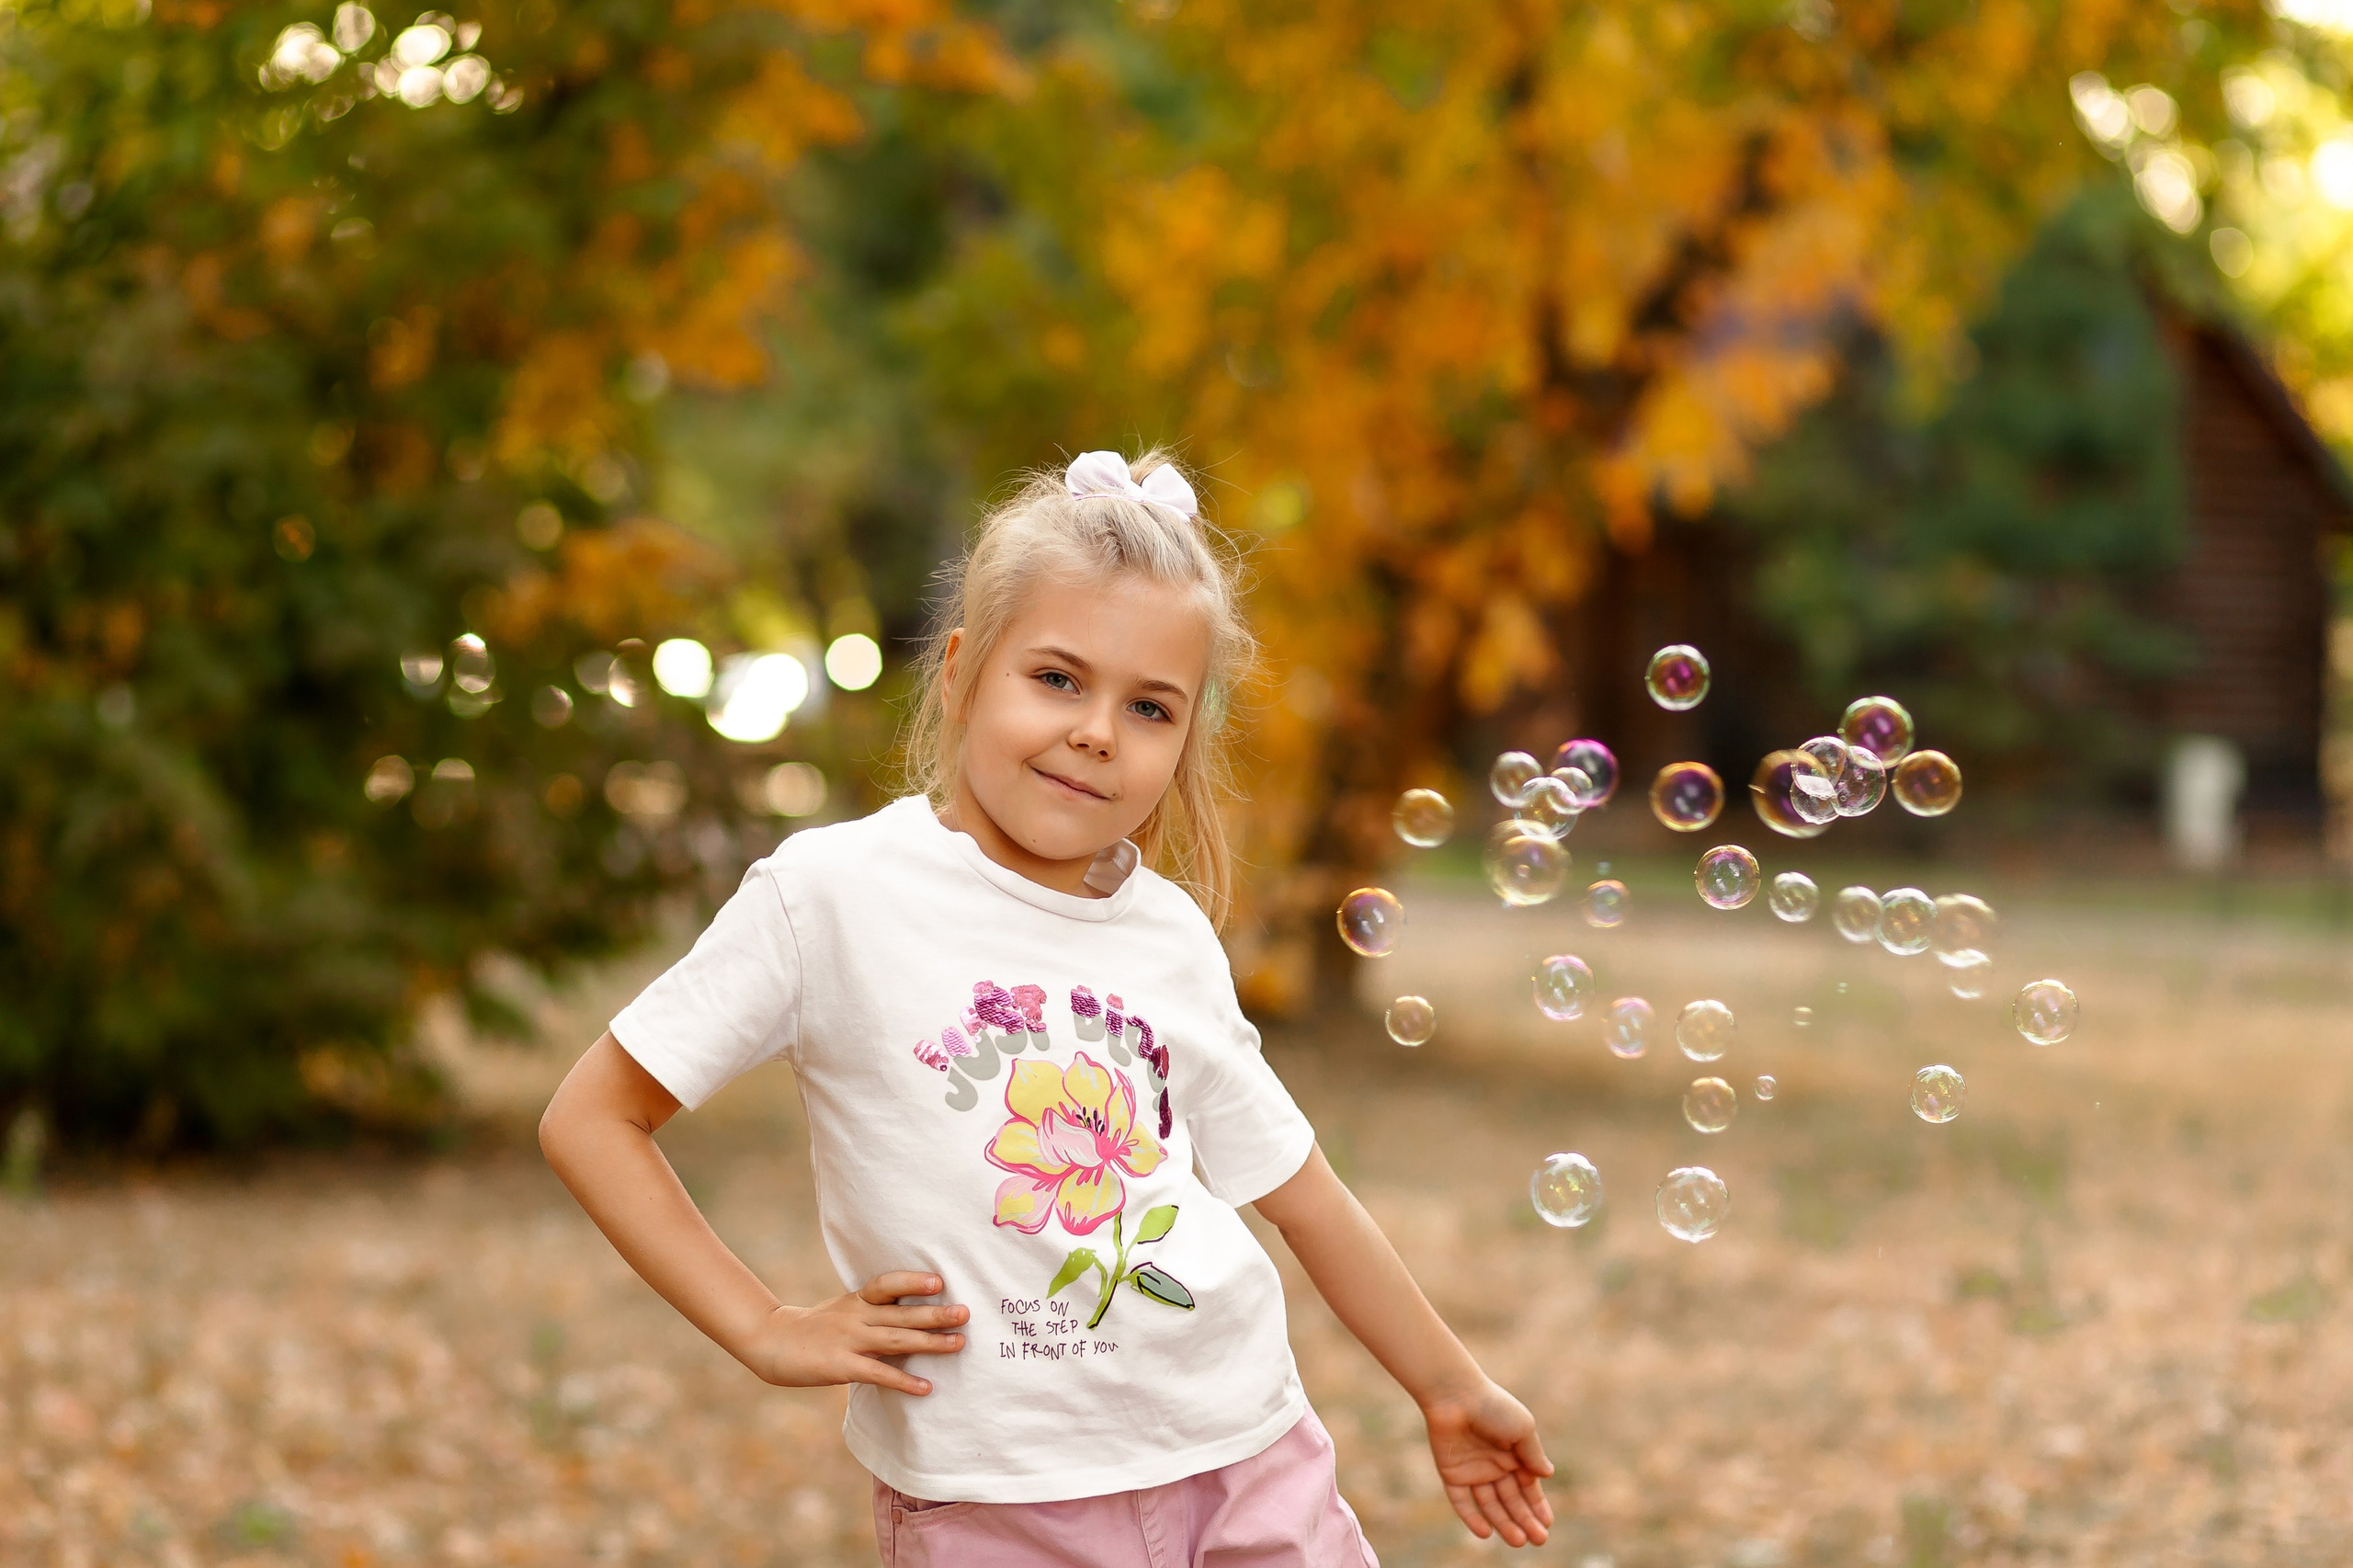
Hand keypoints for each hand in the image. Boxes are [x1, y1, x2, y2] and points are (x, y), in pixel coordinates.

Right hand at [734, 1271, 968, 1395]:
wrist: (771, 1341)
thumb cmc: (813, 1327)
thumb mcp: (843, 1308)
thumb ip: (872, 1309)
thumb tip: (910, 1312)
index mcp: (857, 1299)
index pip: (887, 1284)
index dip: (912, 1282)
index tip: (938, 1281)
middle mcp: (856, 1316)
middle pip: (902, 1314)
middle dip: (936, 1314)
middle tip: (966, 1313)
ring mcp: (849, 1340)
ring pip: (896, 1340)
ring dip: (930, 1343)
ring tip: (959, 1344)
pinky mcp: (841, 1366)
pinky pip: (878, 1374)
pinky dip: (903, 1381)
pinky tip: (925, 1387)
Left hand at [1423, 1379, 1555, 1546]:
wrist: (1455, 1395)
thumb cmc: (1493, 1407)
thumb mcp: (1522, 1429)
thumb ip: (1533, 1454)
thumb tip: (1548, 1475)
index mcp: (1514, 1454)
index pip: (1528, 1487)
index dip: (1537, 1506)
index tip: (1547, 1524)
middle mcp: (1494, 1465)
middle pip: (1511, 1500)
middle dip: (1524, 1520)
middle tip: (1538, 1540)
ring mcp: (1473, 1471)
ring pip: (1489, 1505)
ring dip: (1503, 1522)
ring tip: (1517, 1540)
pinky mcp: (1451, 1473)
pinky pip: (1461, 1501)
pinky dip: (1471, 1517)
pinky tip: (1485, 1532)